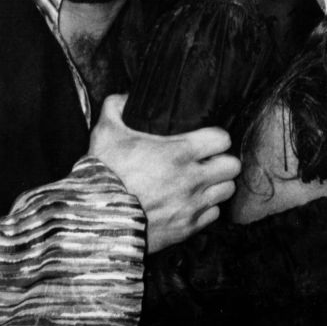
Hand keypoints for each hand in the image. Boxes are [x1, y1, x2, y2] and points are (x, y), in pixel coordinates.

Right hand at [90, 94, 240, 251]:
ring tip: (204, 181)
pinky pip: (213, 215)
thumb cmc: (102, 176)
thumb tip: (125, 97)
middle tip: (209, 161)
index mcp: (179, 153)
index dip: (217, 137)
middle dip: (223, 161)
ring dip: (218, 184)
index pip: (223, 139)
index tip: (208, 139)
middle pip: (232, 166)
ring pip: (227, 191)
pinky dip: (207, 208)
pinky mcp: (187, 228)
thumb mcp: (105, 134)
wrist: (94, 222)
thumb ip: (116, 108)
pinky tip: (193, 202)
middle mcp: (192, 179)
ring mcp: (191, 205)